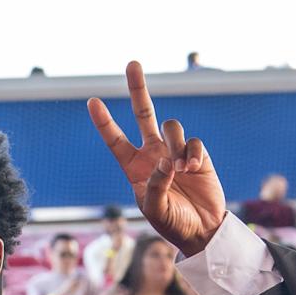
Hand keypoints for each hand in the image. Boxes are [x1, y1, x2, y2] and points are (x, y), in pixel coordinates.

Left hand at [86, 61, 225, 254]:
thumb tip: (166, 161)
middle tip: (132, 63)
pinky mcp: (197, 154)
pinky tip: (193, 169)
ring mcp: (175, 151)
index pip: (115, 140)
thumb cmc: (173, 224)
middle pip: (144, 113)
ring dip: (175, 145)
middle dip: (138, 88)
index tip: (92, 101)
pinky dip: (193, 153)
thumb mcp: (155, 211)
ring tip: (181, 170)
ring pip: (172, 126)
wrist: (202, 231)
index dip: (104, 122)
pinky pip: (194, 141)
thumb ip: (156, 186)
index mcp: (135, 167)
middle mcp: (153, 153)